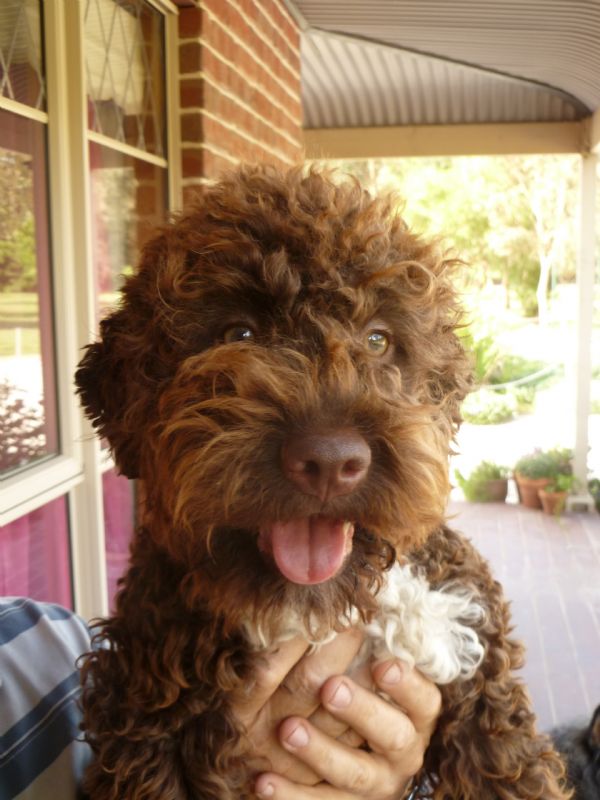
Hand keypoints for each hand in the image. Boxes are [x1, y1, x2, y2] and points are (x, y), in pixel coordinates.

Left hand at [231, 631, 440, 798]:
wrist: (358, 772)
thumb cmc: (365, 700)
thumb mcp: (378, 676)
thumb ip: (373, 645)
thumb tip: (358, 595)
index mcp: (415, 715)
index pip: (424, 700)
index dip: (406, 683)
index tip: (381, 663)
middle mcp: (402, 752)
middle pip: (392, 734)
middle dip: (361, 711)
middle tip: (330, 688)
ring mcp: (374, 785)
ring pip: (352, 773)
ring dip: (319, 751)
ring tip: (286, 730)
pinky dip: (289, 796)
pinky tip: (261, 782)